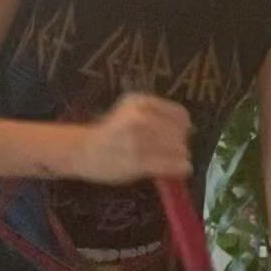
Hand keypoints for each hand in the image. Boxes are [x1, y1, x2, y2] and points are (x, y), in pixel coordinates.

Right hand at [71, 94, 191, 185]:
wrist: (82, 150)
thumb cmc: (110, 132)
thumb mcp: (130, 111)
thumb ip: (156, 115)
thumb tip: (188, 128)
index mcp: (140, 101)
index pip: (179, 114)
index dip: (183, 126)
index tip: (181, 134)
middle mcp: (140, 117)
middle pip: (179, 132)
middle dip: (181, 143)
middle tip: (177, 151)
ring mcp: (138, 140)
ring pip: (177, 149)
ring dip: (181, 156)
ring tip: (177, 160)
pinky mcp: (136, 161)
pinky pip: (169, 165)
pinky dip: (179, 167)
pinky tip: (181, 169)